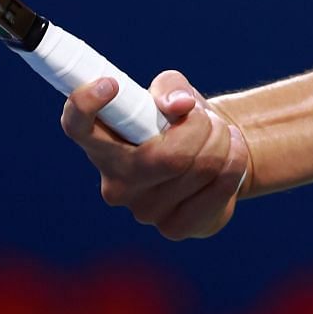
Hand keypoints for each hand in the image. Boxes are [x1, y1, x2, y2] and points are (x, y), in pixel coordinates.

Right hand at [63, 69, 250, 239]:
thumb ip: (172, 88)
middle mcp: (115, 183)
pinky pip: (219, 188)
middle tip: (206, 118)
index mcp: (102, 144)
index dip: (85, 105)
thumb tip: (181, 106)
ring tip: (220, 134)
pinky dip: (235, 161)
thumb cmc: (181, 119)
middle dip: (202, 127)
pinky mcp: (175, 228)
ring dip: (222, 140)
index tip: (110, 84)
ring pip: (201, 167)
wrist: (212, 155)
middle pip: (169, 156)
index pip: (77, 126)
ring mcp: (143, 211)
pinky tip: (232, 153)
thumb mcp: (174, 92)